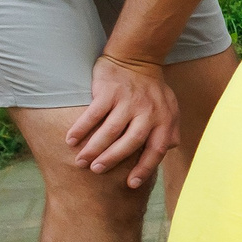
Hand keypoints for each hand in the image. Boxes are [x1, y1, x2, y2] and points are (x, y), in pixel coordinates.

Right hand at [67, 56, 183, 187]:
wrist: (137, 57)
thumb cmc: (152, 88)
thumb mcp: (170, 107)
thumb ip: (171, 128)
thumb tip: (169, 149)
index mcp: (163, 119)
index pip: (157, 149)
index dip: (145, 168)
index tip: (131, 184)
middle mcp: (147, 112)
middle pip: (130, 142)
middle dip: (112, 160)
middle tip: (97, 171)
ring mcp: (128, 101)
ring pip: (110, 131)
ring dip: (94, 148)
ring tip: (81, 161)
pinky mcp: (109, 91)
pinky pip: (93, 114)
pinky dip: (81, 128)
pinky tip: (70, 140)